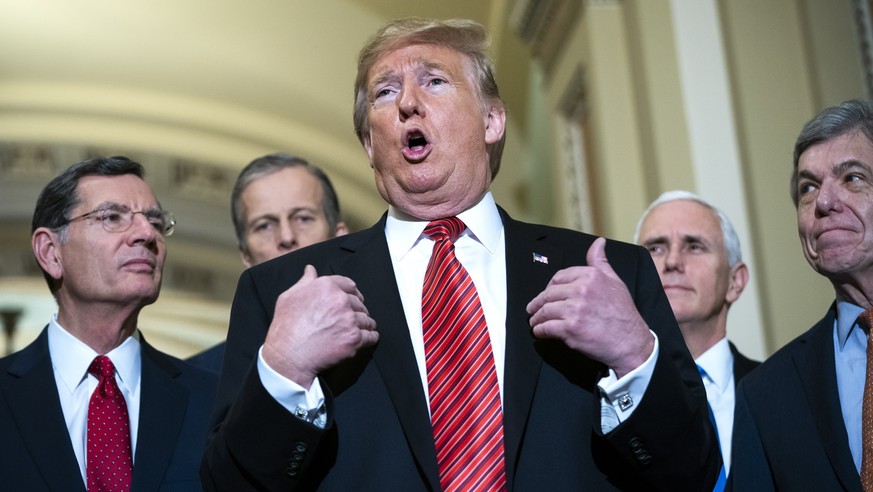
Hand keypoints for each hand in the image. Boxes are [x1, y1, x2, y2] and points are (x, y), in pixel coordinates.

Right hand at [262, 264, 377, 387]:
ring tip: (362, 328)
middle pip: (359, 302)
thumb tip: (311, 270)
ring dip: (365, 323)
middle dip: (357, 309)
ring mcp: (349, 320)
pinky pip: (370, 336)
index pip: (349, 285)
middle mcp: (340, 300)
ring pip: (366, 319)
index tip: (354, 297)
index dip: (352, 292)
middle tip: (354, 316)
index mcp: (326, 287)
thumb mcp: (289, 297)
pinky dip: (371, 337)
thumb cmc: (286, 328)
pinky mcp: (354, 338)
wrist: (289, 356)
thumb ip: (304, 282)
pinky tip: (369, 337)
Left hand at [526, 237, 653, 377]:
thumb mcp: (615, 281)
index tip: (546, 293)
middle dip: (538, 303)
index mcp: (590, 276)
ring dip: (537, 317)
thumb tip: (599, 243)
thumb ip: (601, 262)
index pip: (559, 277)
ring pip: (545, 310)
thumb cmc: (624, 313)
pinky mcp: (570, 328)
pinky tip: (540, 332)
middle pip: (549, 294)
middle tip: (533, 309)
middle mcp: (581, 290)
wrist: (631, 341)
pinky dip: (540, 330)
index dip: (549, 286)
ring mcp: (575, 310)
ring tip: (535, 321)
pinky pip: (546, 327)